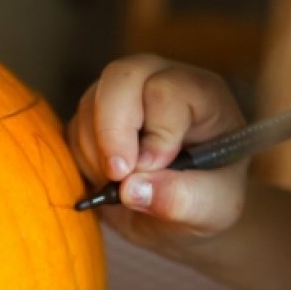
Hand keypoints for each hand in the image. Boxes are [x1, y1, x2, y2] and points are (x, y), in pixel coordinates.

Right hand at [67, 54, 248, 244]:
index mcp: (202, 96)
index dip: (155, 133)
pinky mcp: (97, 114)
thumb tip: (133, 188)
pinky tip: (108, 180)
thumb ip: (184, 198)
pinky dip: (83, 159)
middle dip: (112, 130)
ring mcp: (126, 96)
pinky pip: (74, 126)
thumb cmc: (211, 200)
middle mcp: (162, 82)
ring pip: (91, 102)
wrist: (182, 213)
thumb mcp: (215, 208)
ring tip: (122, 185)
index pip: (166, 91)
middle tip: (118, 175)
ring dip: (96, 152)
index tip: (153, 169)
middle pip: (121, 76)